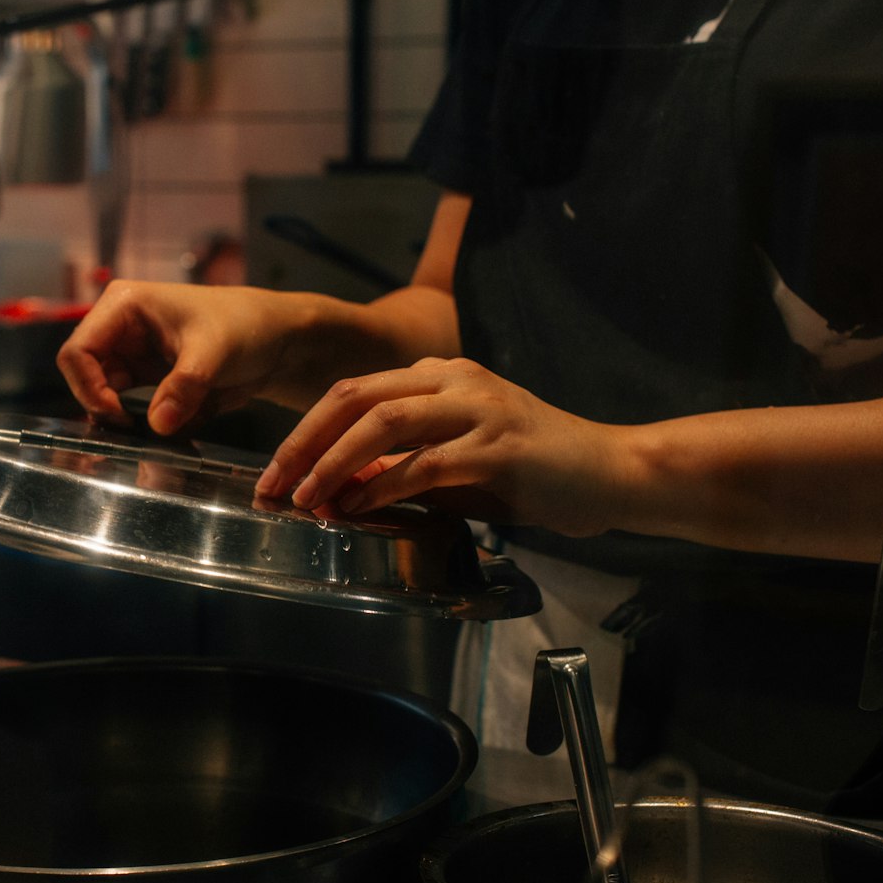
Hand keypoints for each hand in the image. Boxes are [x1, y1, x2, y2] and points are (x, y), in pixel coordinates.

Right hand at [56, 281, 296, 434]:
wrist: (276, 340)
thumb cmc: (245, 327)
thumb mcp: (214, 354)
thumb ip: (184, 388)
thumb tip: (157, 424)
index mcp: (124, 306)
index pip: (77, 351)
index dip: (87, 386)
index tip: (116, 415)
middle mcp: (120, 328)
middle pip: (84, 376)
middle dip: (104, 405)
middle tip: (131, 430)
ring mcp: (133, 354)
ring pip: (105, 395)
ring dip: (124, 418)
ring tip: (153, 430)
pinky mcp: (148, 377)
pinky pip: (130, 408)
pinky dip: (146, 422)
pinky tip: (172, 424)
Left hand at [256, 357, 633, 536]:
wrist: (612, 472)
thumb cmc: (534, 471)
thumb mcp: (458, 459)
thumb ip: (405, 463)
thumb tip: (342, 483)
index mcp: (441, 376)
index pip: (352, 392)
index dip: (304, 432)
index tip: (274, 472)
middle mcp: (455, 381)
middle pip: (355, 398)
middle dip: (303, 443)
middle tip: (271, 485)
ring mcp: (478, 410)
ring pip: (383, 425)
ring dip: (334, 464)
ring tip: (306, 499)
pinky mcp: (498, 447)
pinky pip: (424, 463)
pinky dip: (382, 484)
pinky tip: (356, 506)